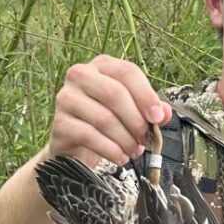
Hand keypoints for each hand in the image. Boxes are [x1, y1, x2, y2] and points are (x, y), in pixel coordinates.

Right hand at [48, 55, 170, 167]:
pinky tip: (120, 157)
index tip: (159, 118)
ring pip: (103, 118)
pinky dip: (110, 150)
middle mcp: (80, 75)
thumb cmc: (106, 121)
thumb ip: (149, 109)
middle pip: (114, 93)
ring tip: (134, 151)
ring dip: (125, 139)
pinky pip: (90, 136)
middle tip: (145, 139)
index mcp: (101, 65)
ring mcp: (66, 98)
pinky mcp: (59, 123)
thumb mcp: (131, 110)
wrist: (75, 144)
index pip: (127, 72)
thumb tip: (165, 113)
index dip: (146, 95)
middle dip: (136, 120)